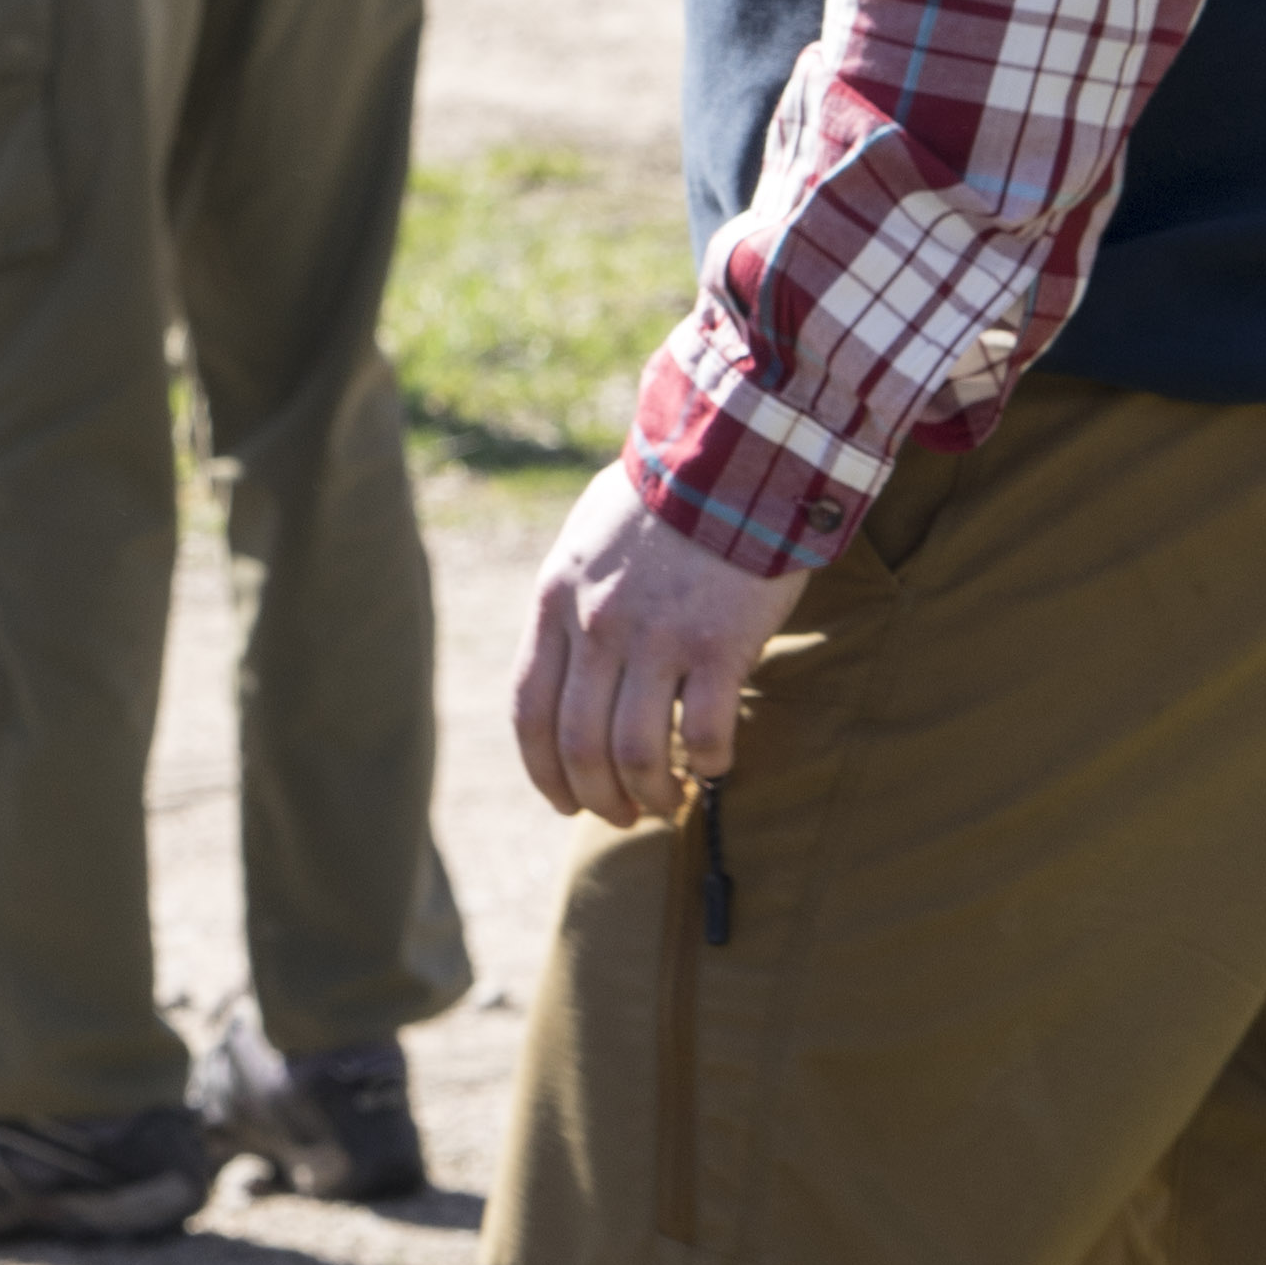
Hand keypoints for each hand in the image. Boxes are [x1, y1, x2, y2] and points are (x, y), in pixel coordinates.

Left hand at [512, 459, 813, 825]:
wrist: (736, 449)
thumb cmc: (668, 494)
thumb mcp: (589, 538)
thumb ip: (573, 599)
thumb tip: (571, 659)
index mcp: (557, 600)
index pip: (530, 712)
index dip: (543, 774)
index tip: (565, 801)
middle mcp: (598, 625)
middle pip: (580, 749)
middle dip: (598, 799)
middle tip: (623, 815)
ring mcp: (658, 637)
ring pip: (636, 754)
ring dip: (651, 796)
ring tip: (670, 801)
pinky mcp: (719, 643)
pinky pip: (706, 733)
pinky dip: (710, 764)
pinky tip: (718, 763)